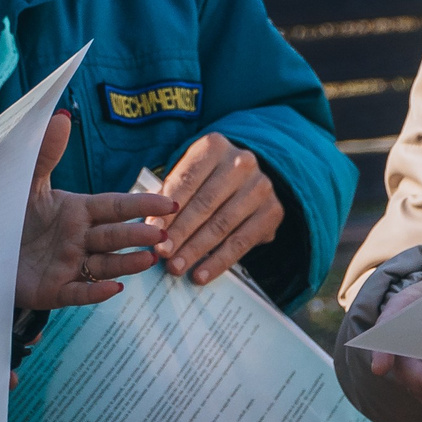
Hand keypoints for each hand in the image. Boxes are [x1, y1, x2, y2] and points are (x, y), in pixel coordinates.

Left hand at [19, 112, 176, 310]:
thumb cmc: (11, 216)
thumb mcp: (27, 184)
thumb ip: (46, 154)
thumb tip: (62, 115)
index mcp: (79, 212)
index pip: (116, 206)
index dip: (142, 205)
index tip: (169, 203)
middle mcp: (80, 239)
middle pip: (113, 236)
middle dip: (137, 235)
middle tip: (161, 234)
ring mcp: (70, 266)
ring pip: (104, 265)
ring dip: (127, 263)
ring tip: (150, 259)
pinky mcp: (55, 290)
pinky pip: (78, 293)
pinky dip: (95, 292)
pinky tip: (114, 289)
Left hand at [152, 132, 284, 283]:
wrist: (248, 178)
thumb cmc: (206, 179)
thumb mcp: (188, 175)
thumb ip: (169, 196)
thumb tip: (149, 228)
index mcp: (214, 147)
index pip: (186, 180)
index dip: (167, 208)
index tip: (150, 231)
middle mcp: (241, 163)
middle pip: (204, 204)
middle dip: (180, 232)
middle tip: (162, 254)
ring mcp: (260, 187)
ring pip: (222, 225)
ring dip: (196, 250)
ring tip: (176, 267)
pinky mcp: (273, 211)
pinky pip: (241, 242)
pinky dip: (218, 261)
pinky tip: (201, 275)